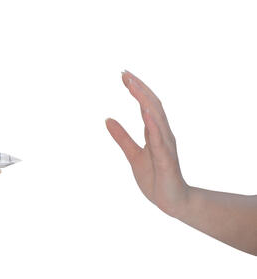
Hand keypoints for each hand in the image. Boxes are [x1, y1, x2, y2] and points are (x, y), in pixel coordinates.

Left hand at [106, 71, 189, 216]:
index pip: (146, 105)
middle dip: (139, 88)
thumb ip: (122, 137)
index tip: (123, 75)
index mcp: (155, 133)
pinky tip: (145, 113)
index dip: (136, 89)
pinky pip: (159, 141)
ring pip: (157, 118)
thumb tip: (107, 119)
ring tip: (133, 86)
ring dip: (145, 100)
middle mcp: (163, 134)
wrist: (172, 202)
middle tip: (125, 74)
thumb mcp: (133, 155)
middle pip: (153, 105)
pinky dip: (153, 125)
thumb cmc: (156, 178)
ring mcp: (166, 146)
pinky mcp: (166, 160)